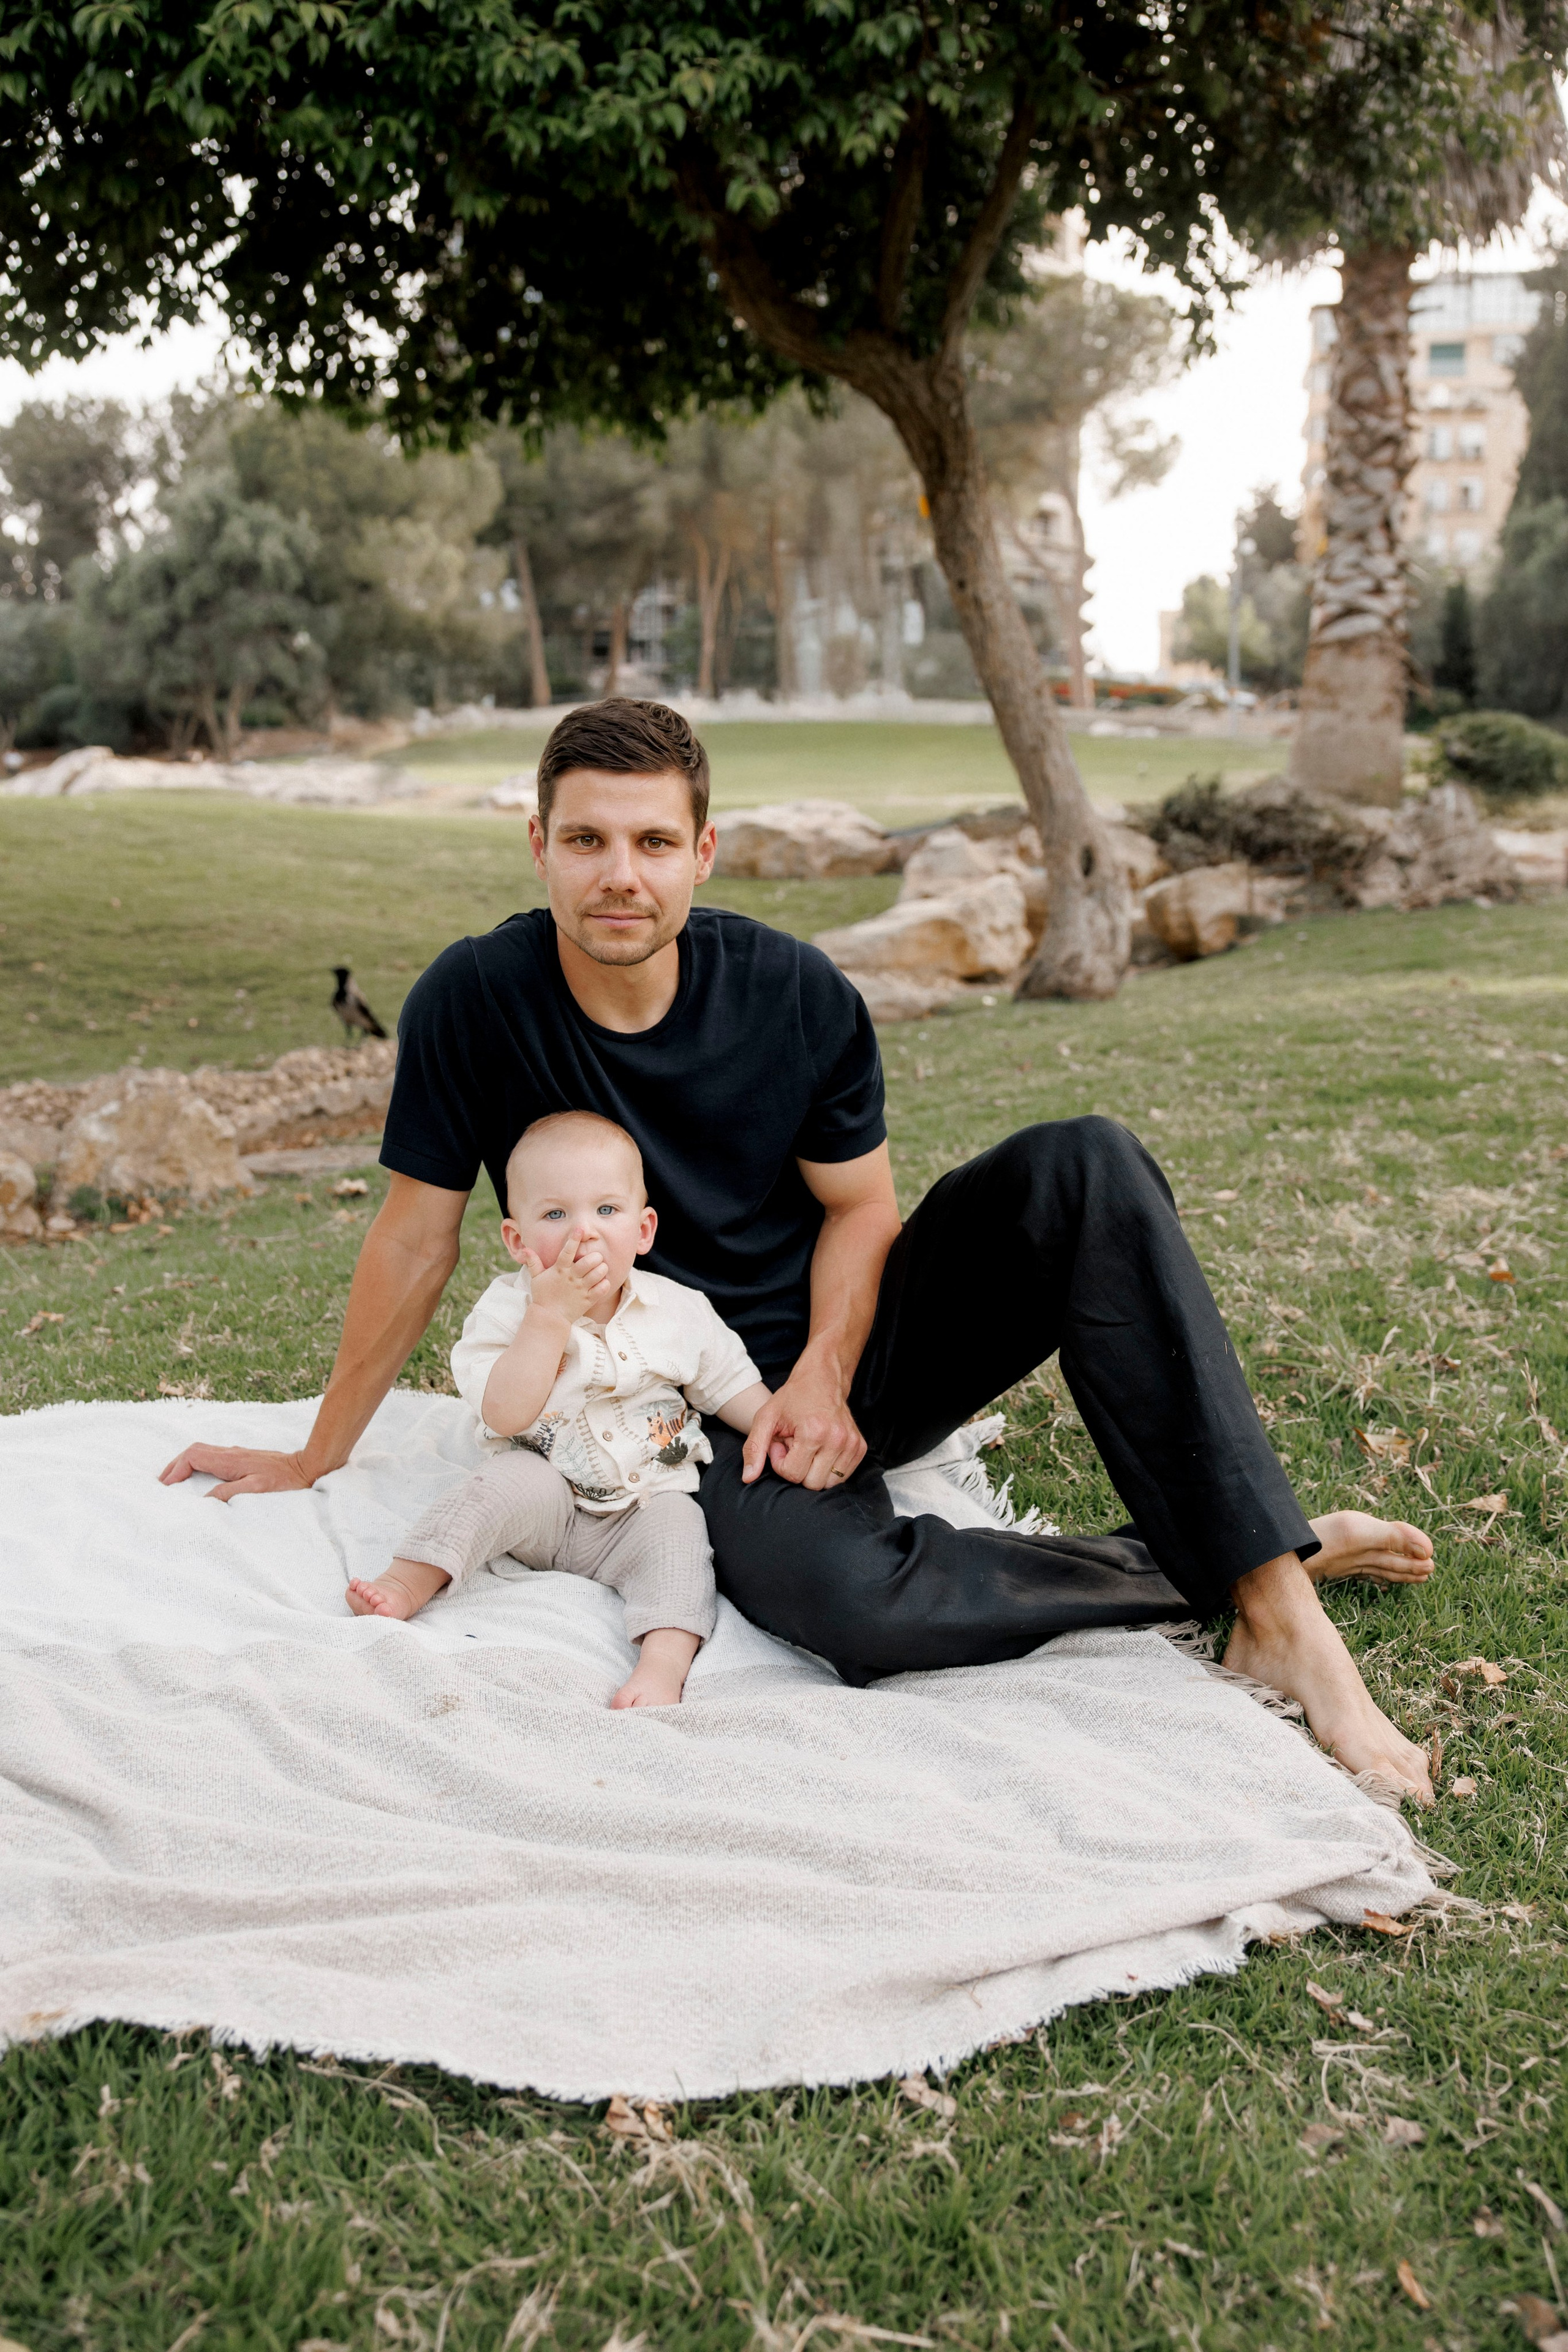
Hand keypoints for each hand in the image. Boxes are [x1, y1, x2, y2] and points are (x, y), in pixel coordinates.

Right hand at [158, 1444, 315, 1502]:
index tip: (166, 1486)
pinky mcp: (241, 1459)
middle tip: (162, 1483)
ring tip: (173, 1480)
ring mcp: (235, 1454)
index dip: (176, 1469)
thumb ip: (229, 1493)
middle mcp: (229, 1453)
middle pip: (193, 1451)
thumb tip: (204, 1500)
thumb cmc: (284, 1481)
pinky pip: (211, 1458)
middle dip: (175, 1465)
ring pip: (202, 1452)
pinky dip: (196, 1465)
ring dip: (184, 1464)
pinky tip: (195, 1477)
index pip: (193, 1456)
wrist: (306, 1468)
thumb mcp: (256, 1489)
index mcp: (229, 1459)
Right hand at [518, 1232, 612, 1324]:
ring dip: (602, 1268)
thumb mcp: (536, 1278)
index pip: (567, 1251)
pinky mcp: (588, 1300)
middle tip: (596, 1258)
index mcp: (559, 1269)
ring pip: (599, 1273)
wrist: (549, 1318)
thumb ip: (533, 1262)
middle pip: (590, 1261)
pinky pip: (602, 1288)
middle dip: (596, 1256)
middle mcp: (572, 1277)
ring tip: (600, 1268)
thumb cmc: (543, 1296)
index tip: (579, 1229)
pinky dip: (605, 1283)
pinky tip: (602, 1281)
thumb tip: (525, 1250)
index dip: (573, 1239)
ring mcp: (581, 1289)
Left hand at [741, 1359, 865, 1490]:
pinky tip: (820, 1449)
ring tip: (807, 1447)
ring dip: (813, 1470)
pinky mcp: (859, 1447)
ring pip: (828, 1483)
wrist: (822, 1379)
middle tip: (794, 1445)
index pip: (793, 1475)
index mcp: (814, 1432)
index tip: (782, 1443)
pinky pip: (841, 1477)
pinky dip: (827, 1468)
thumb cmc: (792, 1398)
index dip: (781, 1462)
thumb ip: (754, 1448)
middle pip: (812, 1484)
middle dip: (798, 1468)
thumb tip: (748, 1477)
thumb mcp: (765, 1418)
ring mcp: (852, 1444)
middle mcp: (837, 1440)